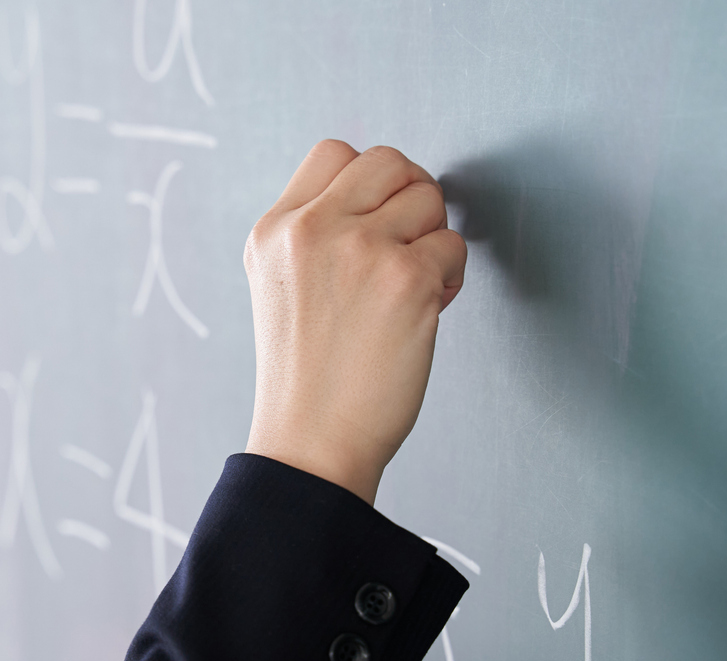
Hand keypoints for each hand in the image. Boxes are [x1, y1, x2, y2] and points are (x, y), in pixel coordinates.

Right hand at [243, 141, 466, 504]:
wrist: (311, 441)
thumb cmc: (304, 376)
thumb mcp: (279, 286)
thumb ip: (313, 234)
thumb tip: (383, 197)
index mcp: (274, 230)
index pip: (334, 153)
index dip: (369, 183)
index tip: (376, 222)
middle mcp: (312, 229)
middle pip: (389, 162)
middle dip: (410, 198)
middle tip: (407, 247)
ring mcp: (360, 249)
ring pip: (428, 200)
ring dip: (432, 241)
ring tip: (409, 290)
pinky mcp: (405, 278)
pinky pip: (453, 248)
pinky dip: (450, 280)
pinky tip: (423, 314)